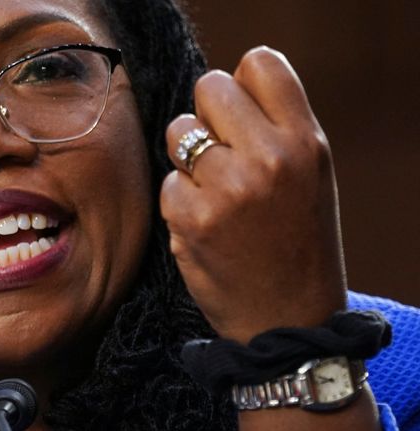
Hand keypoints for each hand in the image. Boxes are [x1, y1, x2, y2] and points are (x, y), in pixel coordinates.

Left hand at [161, 47, 346, 342]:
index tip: (241, 115)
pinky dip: (179, 202)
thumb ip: (275, 127)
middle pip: (209, 87)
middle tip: (221, 153)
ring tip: (214, 192)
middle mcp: (268, 157)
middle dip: (207, 116)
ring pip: (178, 132)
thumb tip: (219, 92)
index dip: (242, 85)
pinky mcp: (190, 219)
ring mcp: (227, 188)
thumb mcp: (310, 176)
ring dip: (187, 158)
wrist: (287, 320)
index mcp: (305, 141)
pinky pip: (167, 183)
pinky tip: (204, 227)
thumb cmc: (297, 242)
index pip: (259, 63)